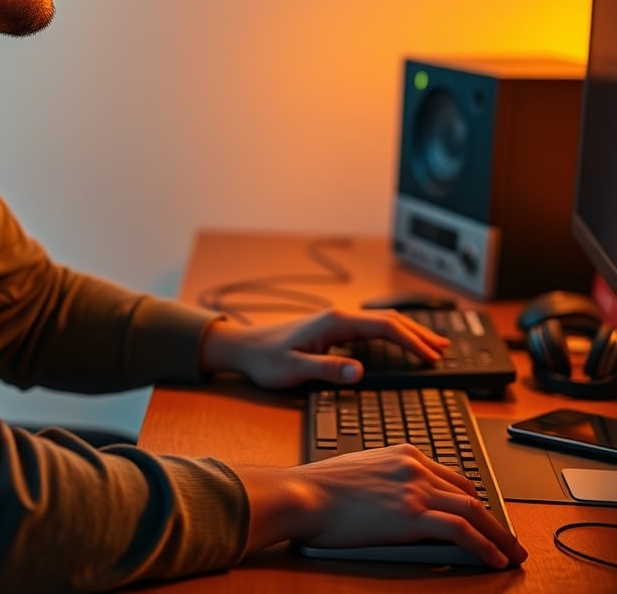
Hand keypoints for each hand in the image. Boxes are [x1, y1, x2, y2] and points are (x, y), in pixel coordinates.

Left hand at [199, 307, 449, 387]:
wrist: (244, 348)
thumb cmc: (266, 360)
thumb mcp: (295, 370)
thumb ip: (328, 370)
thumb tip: (360, 371)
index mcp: (334, 322)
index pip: (384, 327)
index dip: (411, 341)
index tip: (431, 357)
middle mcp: (338, 316)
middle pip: (389, 321)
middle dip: (419, 334)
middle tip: (444, 350)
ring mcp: (336, 322)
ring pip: (382, 323)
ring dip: (409, 332)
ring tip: (435, 345)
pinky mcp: (332, 330)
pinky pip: (371, 330)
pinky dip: (393, 336)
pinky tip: (401, 344)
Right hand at [235, 445, 526, 568]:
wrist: (305, 493)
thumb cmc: (321, 487)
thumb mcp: (362, 471)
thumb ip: (389, 480)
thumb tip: (403, 504)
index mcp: (402, 453)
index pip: (451, 475)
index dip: (473, 498)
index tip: (484, 516)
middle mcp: (414, 466)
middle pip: (468, 491)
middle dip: (494, 518)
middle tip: (509, 539)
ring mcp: (415, 489)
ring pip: (473, 510)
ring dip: (499, 536)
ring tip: (512, 554)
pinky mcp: (412, 515)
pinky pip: (461, 530)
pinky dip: (484, 545)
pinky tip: (495, 559)